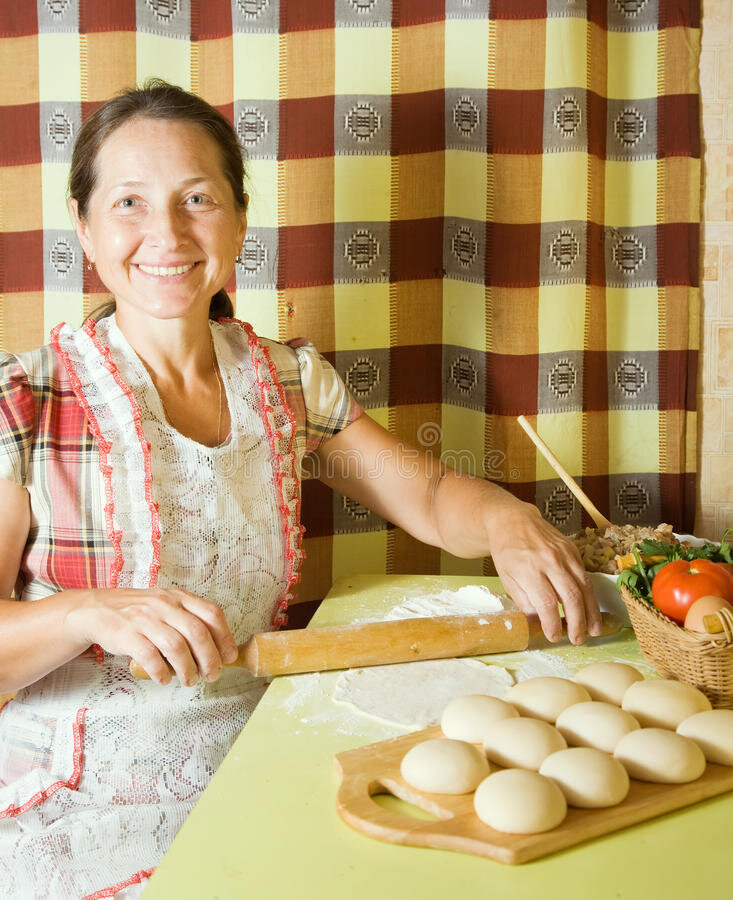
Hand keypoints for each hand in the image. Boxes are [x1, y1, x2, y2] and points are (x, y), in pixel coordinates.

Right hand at [64, 588, 238, 685]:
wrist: (96, 610)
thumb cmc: (138, 613)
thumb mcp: (166, 606)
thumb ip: (188, 620)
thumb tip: (217, 649)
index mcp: (179, 597)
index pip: (212, 614)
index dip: (225, 637)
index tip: (229, 656)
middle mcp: (164, 605)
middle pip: (198, 633)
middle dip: (210, 659)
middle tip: (212, 675)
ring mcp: (145, 619)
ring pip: (176, 647)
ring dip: (188, 669)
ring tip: (190, 681)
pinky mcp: (127, 635)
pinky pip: (150, 657)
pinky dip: (161, 672)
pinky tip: (164, 679)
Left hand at [485, 499, 601, 644]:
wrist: (512, 519)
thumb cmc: (506, 550)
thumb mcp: (506, 577)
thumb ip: (523, 600)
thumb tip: (539, 620)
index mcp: (528, 568)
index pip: (546, 602)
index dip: (552, 623)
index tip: (554, 636)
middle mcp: (549, 560)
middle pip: (571, 597)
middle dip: (577, 623)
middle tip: (578, 640)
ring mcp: (564, 554)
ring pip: (585, 587)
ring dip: (591, 612)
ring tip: (593, 630)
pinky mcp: (573, 550)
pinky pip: (586, 575)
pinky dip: (590, 595)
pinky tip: (590, 609)